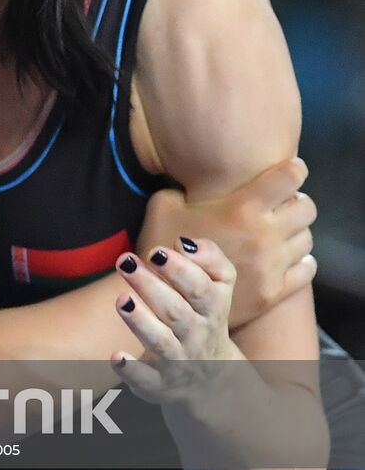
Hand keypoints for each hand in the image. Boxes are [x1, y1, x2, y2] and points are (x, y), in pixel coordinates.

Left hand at [110, 238, 239, 407]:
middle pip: (176, 312)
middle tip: (126, 262)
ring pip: (161, 343)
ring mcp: (178, 362)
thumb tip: (184, 243)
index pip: (200, 288)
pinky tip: (116, 356)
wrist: (214, 378)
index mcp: (212, 309)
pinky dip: (131, 371)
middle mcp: (196, 335)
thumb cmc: (206, 315)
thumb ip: (210, 258)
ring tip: (121, 300)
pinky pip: (147, 381)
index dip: (179, 269)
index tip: (155, 251)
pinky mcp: (159, 385)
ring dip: (140, 322)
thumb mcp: (220, 286)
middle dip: (150, 286)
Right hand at [136, 158, 315, 328]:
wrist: (166, 300)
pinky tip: (288, 258)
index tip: (289, 170)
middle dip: (296, 202)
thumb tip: (191, 181)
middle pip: (307, 208)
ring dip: (296, 231)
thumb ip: (181, 187)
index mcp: (242, 208)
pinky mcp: (274, 292)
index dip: (293, 169)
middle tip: (280, 203)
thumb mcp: (162, 206)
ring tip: (279, 231)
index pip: (290, 177)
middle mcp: (264, 235)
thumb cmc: (162, 247)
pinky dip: (302, 261)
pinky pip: (306, 271)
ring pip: (307, 239)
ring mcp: (272, 266)